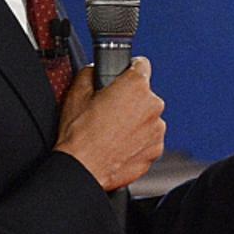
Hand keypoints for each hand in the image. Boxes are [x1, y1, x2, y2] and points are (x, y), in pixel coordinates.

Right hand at [55, 57, 165, 190]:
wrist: (83, 168)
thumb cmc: (79, 134)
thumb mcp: (76, 92)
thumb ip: (91, 72)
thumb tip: (96, 70)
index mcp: (136, 86)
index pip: (141, 65)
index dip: (129, 71)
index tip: (123, 78)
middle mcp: (153, 105)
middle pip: (144, 95)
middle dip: (130, 100)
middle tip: (109, 112)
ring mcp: (157, 129)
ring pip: (148, 118)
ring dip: (135, 122)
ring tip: (112, 132)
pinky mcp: (156, 149)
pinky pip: (149, 139)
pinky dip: (138, 141)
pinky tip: (119, 145)